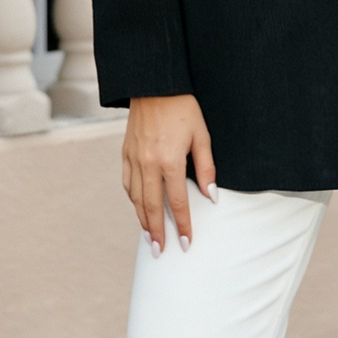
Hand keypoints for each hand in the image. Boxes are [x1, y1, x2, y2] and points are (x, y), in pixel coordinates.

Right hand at [123, 94, 215, 254]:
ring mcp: (133, 159)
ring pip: (135, 198)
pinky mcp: (125, 153)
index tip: (186, 243)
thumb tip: (212, 197)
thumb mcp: (202, 136)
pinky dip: (132, 200)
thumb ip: (207, 169)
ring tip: (149, 237)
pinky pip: (127, 183)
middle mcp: (148, 164)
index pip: (177, 202)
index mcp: (170, 161)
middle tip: (161, 252)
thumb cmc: (183, 108)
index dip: (182, 225)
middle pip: (151, 207)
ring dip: (142, 220)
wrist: (153, 84)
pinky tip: (138, 209)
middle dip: (157, 232)